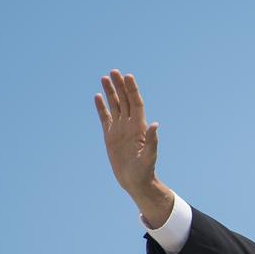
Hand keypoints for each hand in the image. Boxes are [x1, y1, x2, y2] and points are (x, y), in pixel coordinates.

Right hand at [94, 70, 172, 225]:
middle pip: (124, 101)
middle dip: (120, 86)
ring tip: (104, 77)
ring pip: (114, 106)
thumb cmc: (145, 171)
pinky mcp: (110, 136)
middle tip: (113, 71)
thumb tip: (156, 125)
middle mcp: (130, 125)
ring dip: (110, 92)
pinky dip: (101, 107)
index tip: (128, 76)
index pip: (136, 103)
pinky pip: (105, 118)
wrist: (135, 182)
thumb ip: (152, 141)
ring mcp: (120, 129)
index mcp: (140, 128)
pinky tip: (98, 96)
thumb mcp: (149, 156)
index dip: (132, 90)